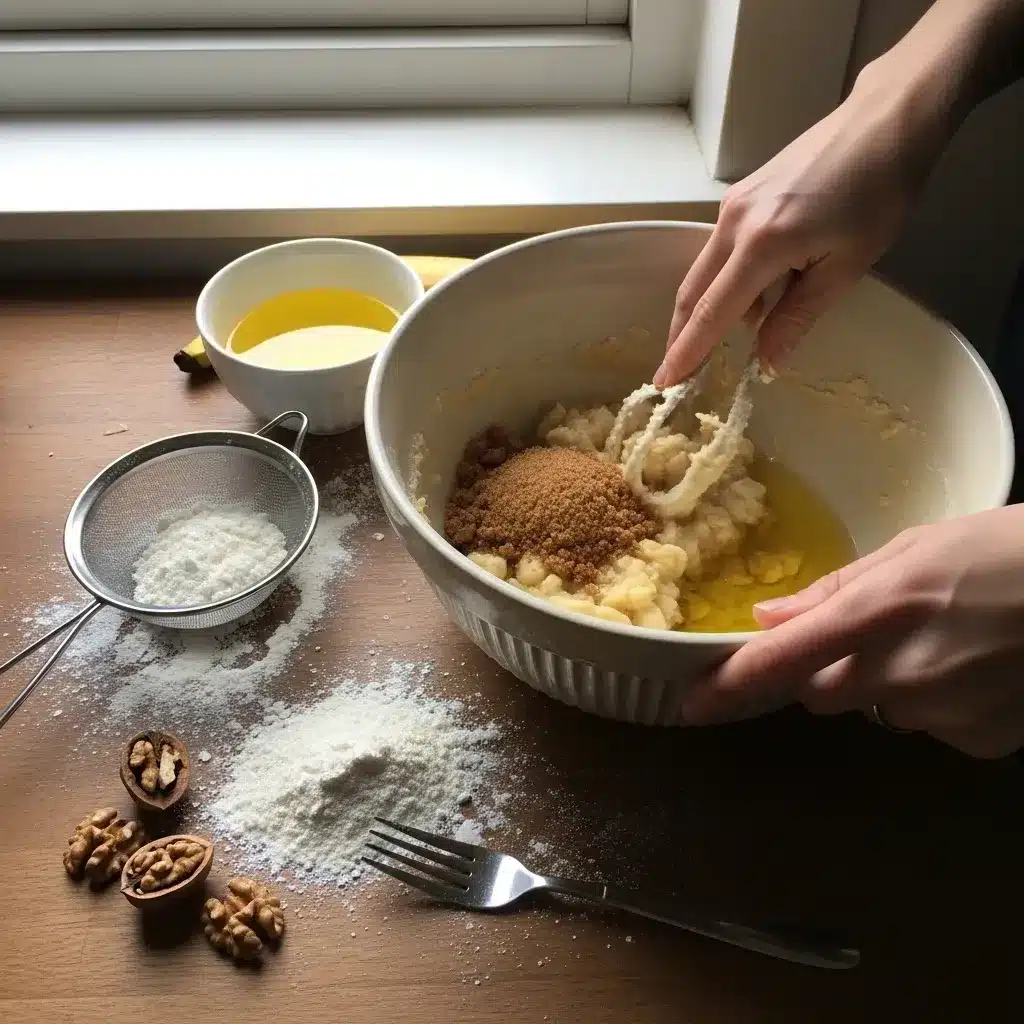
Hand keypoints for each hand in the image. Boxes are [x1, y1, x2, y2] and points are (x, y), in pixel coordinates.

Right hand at [655, 76, 931, 387]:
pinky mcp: (741, 195)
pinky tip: (757, 294)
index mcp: (760, 245)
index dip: (687, 353)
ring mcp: (733, 205)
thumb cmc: (878, 193)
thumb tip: (767, 362)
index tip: (665, 382)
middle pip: (693, 292)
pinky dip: (727, 281)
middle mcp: (734, 224)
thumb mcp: (845, 267)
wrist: (885, 121)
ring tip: (731, 339)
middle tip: (676, 374)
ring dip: (708, 309)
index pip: (711, 312)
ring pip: (705, 271)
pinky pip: (721, 250)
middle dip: (681, 336)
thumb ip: (798, 317)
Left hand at [681, 506, 1023, 759]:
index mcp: (877, 613)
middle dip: (830, 671)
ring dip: (891, 684)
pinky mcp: (979, 741)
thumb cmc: (1004, 549)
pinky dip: (941, 703)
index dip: (730, 686)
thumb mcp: (914, 549)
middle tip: (876, 633)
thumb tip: (768, 620)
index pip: (780, 662)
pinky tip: (978, 668)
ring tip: (944, 641)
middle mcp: (900, 673)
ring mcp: (941, 714)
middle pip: (821, 695)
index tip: (691, 704)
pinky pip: (932, 726)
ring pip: (879, 710)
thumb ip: (835, 591)